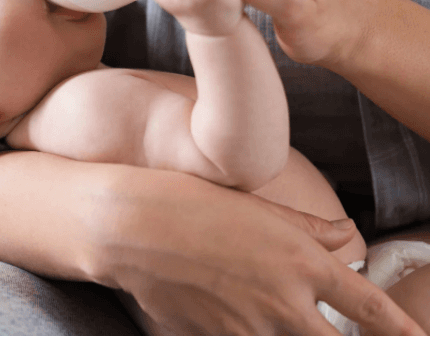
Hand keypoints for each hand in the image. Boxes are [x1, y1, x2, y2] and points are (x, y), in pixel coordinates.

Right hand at [89, 167, 424, 334]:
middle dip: (346, 344)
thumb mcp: (256, 206)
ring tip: (269, 309)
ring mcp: (245, 331)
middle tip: (337, 333)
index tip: (417, 339)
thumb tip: (345, 233)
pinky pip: (239, 345)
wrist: (126, 227)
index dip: (403, 331)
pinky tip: (228, 310)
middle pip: (337, 347)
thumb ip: (309, 228)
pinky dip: (244, 335)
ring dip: (292, 336)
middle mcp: (283, 306)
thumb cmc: (190, 201)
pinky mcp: (209, 342)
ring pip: (287, 349)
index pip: (371, 310)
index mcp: (301, 265)